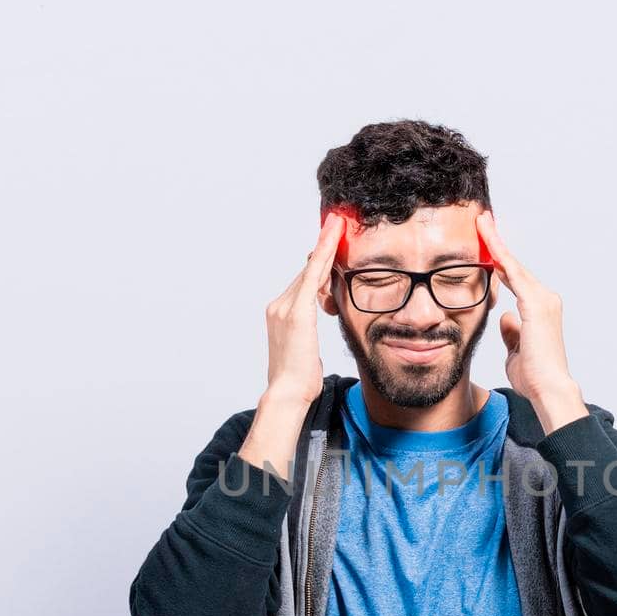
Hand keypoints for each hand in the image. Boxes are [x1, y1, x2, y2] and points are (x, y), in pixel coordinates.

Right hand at [262, 212, 342, 406]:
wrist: (288, 393)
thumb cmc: (299, 378)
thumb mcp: (307, 348)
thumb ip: (311, 328)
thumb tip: (322, 319)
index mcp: (281, 314)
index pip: (304, 281)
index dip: (317, 260)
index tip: (328, 240)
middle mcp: (279, 305)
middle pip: (307, 272)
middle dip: (323, 247)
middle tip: (337, 222)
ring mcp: (285, 307)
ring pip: (310, 271)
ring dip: (325, 246)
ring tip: (337, 224)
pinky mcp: (296, 313)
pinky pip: (313, 276)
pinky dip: (324, 256)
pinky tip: (334, 239)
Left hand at [476, 210, 586, 430]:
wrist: (549, 389)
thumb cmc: (534, 377)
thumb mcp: (515, 351)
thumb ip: (512, 332)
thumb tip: (505, 317)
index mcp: (539, 310)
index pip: (515, 279)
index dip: (499, 260)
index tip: (485, 242)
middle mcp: (545, 299)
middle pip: (514, 266)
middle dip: (496, 243)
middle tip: (482, 219)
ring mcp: (543, 299)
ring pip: (513, 265)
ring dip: (496, 242)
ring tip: (482, 221)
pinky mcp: (536, 304)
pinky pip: (513, 273)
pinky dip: (499, 256)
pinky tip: (487, 241)